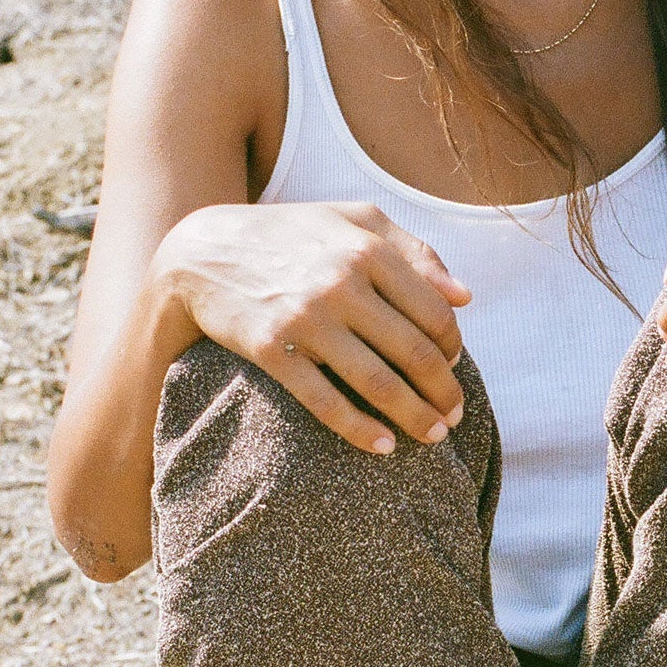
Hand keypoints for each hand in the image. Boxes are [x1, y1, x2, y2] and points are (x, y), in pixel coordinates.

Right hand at [153, 201, 470, 453]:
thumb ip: (413, 250)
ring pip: (379, 383)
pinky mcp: (273, 351)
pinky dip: (360, 429)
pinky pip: (326, 401)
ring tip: (434, 436)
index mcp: (368, 249)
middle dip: (445, 392)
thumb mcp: (352, 221)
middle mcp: (341, 283)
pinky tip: (383, 446)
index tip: (452, 366)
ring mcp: (306, 319)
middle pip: (415, 353)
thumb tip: (465, 296)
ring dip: (416, 418)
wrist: (202, 253)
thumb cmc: (291, 235)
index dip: (453, 347)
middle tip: (456, 415)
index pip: (435, 312)